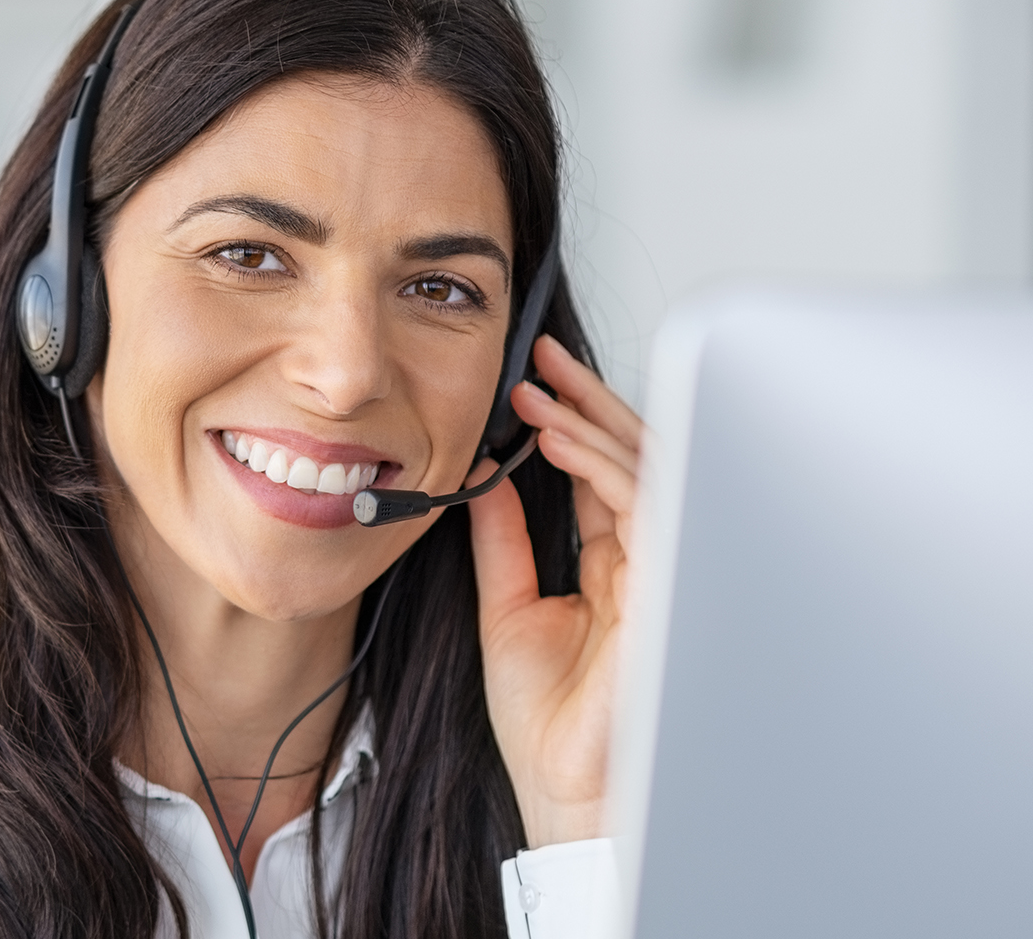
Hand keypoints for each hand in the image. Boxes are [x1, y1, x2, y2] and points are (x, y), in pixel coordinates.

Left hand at [468, 334, 643, 847]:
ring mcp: (662, 573)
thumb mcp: (508, 607)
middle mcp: (644, 562)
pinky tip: (558, 439)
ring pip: (645, 472)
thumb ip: (503, 539)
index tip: (532, 380)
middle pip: (632, 460)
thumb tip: (483, 478)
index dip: (570, 422)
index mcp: (612, 567)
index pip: (600, 475)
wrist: (567, 791)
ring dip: (590, 423)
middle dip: (590, 401)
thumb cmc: (550, 725)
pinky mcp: (667, 587)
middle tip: (544, 357)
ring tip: (541, 391)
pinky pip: (643, 505)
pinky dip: (600, 464)